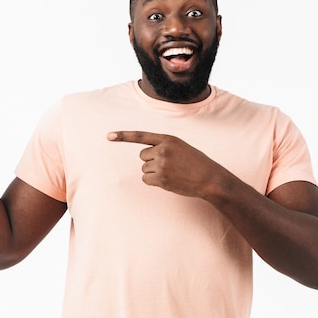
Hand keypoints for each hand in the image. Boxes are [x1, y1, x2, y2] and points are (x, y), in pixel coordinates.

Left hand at [107, 130, 223, 197]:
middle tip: (169, 165)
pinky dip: (154, 182)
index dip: (123, 136)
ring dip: (154, 173)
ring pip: (144, 169)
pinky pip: (146, 180)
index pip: (141, 136)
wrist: (210, 178)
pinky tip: (168, 181)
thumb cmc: (196, 163)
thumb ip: (164, 147)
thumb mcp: (181, 147)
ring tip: (172, 173)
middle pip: (142, 156)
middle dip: (151, 161)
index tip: (108, 136)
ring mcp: (162, 164)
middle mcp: (163, 150)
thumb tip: (145, 157)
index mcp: (168, 139)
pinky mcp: (162, 178)